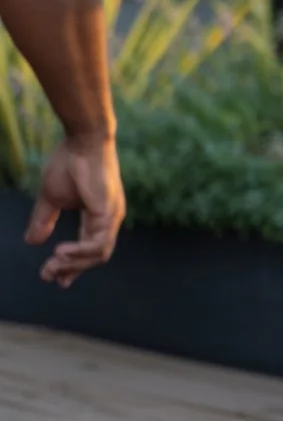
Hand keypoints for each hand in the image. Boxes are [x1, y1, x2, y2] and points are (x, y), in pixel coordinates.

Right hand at [26, 130, 122, 286]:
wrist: (81, 142)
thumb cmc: (68, 165)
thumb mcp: (51, 199)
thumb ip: (44, 220)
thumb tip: (32, 242)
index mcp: (98, 217)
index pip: (89, 249)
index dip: (72, 266)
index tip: (52, 277)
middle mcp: (109, 220)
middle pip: (95, 257)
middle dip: (70, 270)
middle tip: (47, 276)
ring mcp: (112, 216)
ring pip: (98, 254)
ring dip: (73, 264)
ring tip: (52, 266)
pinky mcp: (109, 212)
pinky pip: (98, 243)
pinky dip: (80, 252)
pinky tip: (59, 252)